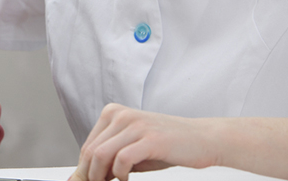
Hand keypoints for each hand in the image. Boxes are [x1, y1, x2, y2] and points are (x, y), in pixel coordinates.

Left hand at [69, 103, 218, 180]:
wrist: (204, 139)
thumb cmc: (168, 145)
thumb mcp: (132, 149)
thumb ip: (109, 159)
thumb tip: (84, 177)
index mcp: (113, 113)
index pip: (88, 146)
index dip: (84, 169)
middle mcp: (121, 115)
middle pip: (90, 152)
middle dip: (90, 175)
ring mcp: (135, 125)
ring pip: (100, 155)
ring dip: (100, 176)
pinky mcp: (149, 139)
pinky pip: (121, 159)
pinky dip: (120, 175)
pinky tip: (126, 179)